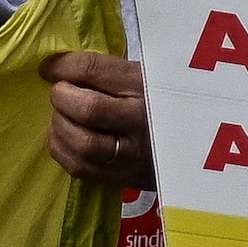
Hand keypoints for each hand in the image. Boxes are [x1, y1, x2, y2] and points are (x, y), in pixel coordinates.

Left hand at [44, 53, 151, 189]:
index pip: (94, 70)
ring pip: (82, 144)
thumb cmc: (157, 102)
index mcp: (145, 86)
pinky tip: (66, 138)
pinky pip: (80, 169)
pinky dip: (62, 150)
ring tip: (62, 117)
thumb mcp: (140, 75)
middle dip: (62, 98)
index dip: (63, 66)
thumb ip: (102, 70)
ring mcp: (134, 156)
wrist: (199, 148)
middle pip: (89, 109)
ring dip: (60, 127)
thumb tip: (54, 67)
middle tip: (61, 94)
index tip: (48, 68)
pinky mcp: (125, 179)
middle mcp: (142, 122)